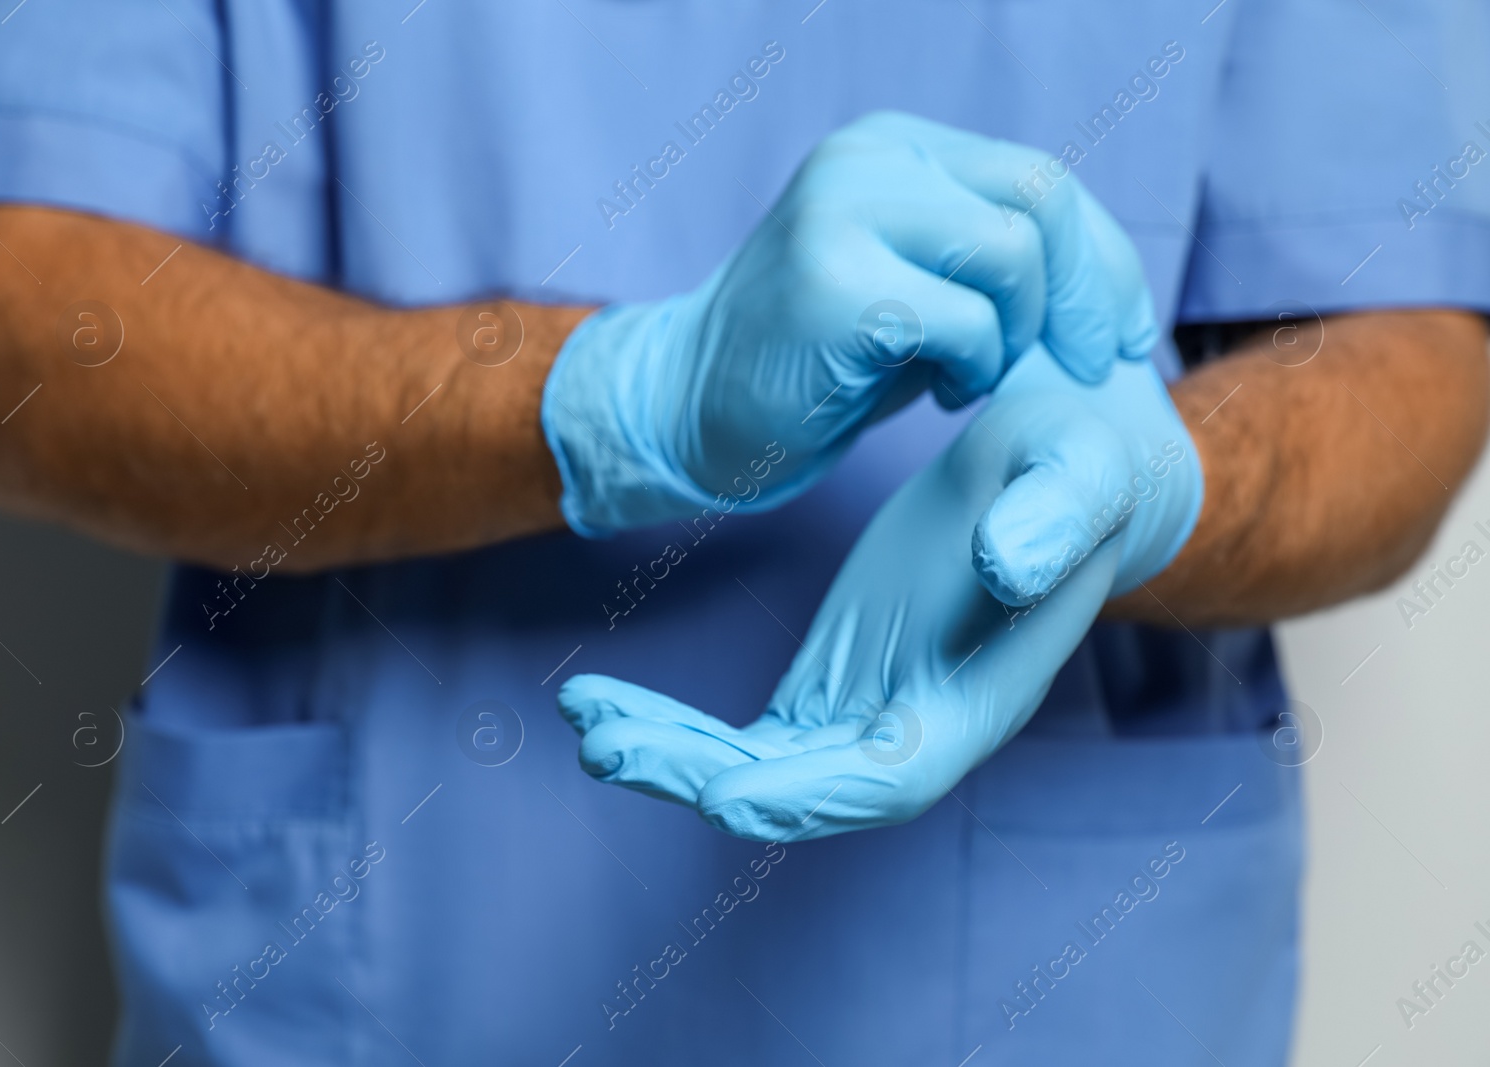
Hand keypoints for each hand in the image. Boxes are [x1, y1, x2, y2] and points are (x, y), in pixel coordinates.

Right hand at [542, 111, 1158, 535]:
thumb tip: (1097, 277)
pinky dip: (975, 367)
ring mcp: (841, 214)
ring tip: (970, 376)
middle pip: (1040, 196)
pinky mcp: (833, 286)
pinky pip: (966, 321)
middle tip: (1084, 365)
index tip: (1121, 337)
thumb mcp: (904, 282)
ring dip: (1016, 334)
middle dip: (1089, 293)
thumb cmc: (808, 363)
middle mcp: (864, 161)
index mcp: (888, 150)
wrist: (682, 410)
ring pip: (1011, 254)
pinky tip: (939, 393)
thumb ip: (980, 256)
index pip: (1038, 179)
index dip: (1105, 261)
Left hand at [557, 346, 1200, 840]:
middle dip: (704, 778)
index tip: (723, 792)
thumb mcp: (1081, 471)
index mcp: (979, 698)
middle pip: (800, 788)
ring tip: (583, 716)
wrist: (1051, 473)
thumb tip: (1003, 564)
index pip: (890, 780)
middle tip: (608, 743)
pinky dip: (666, 724)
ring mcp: (864, 713)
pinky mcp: (826, 684)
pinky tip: (596, 699)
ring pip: (753, 769)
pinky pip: (736, 735)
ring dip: (667, 755)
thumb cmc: (1077, 473)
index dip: (811, 796)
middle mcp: (914, 728)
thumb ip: (1057, 518)